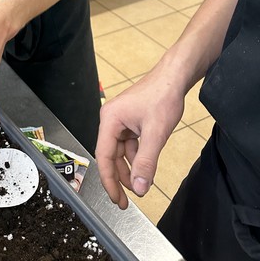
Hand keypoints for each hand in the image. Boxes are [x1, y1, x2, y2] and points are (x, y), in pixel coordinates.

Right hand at [95, 72, 184, 208]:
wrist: (174, 77)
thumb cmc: (162, 97)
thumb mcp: (155, 134)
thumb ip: (146, 162)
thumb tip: (140, 188)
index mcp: (110, 119)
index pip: (104, 156)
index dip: (109, 180)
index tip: (116, 199)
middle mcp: (111, 119)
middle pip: (110, 155)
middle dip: (118, 178)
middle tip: (125, 201)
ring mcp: (121, 120)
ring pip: (120, 152)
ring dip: (129, 169)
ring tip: (139, 186)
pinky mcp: (131, 120)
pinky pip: (129, 144)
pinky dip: (136, 158)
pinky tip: (145, 168)